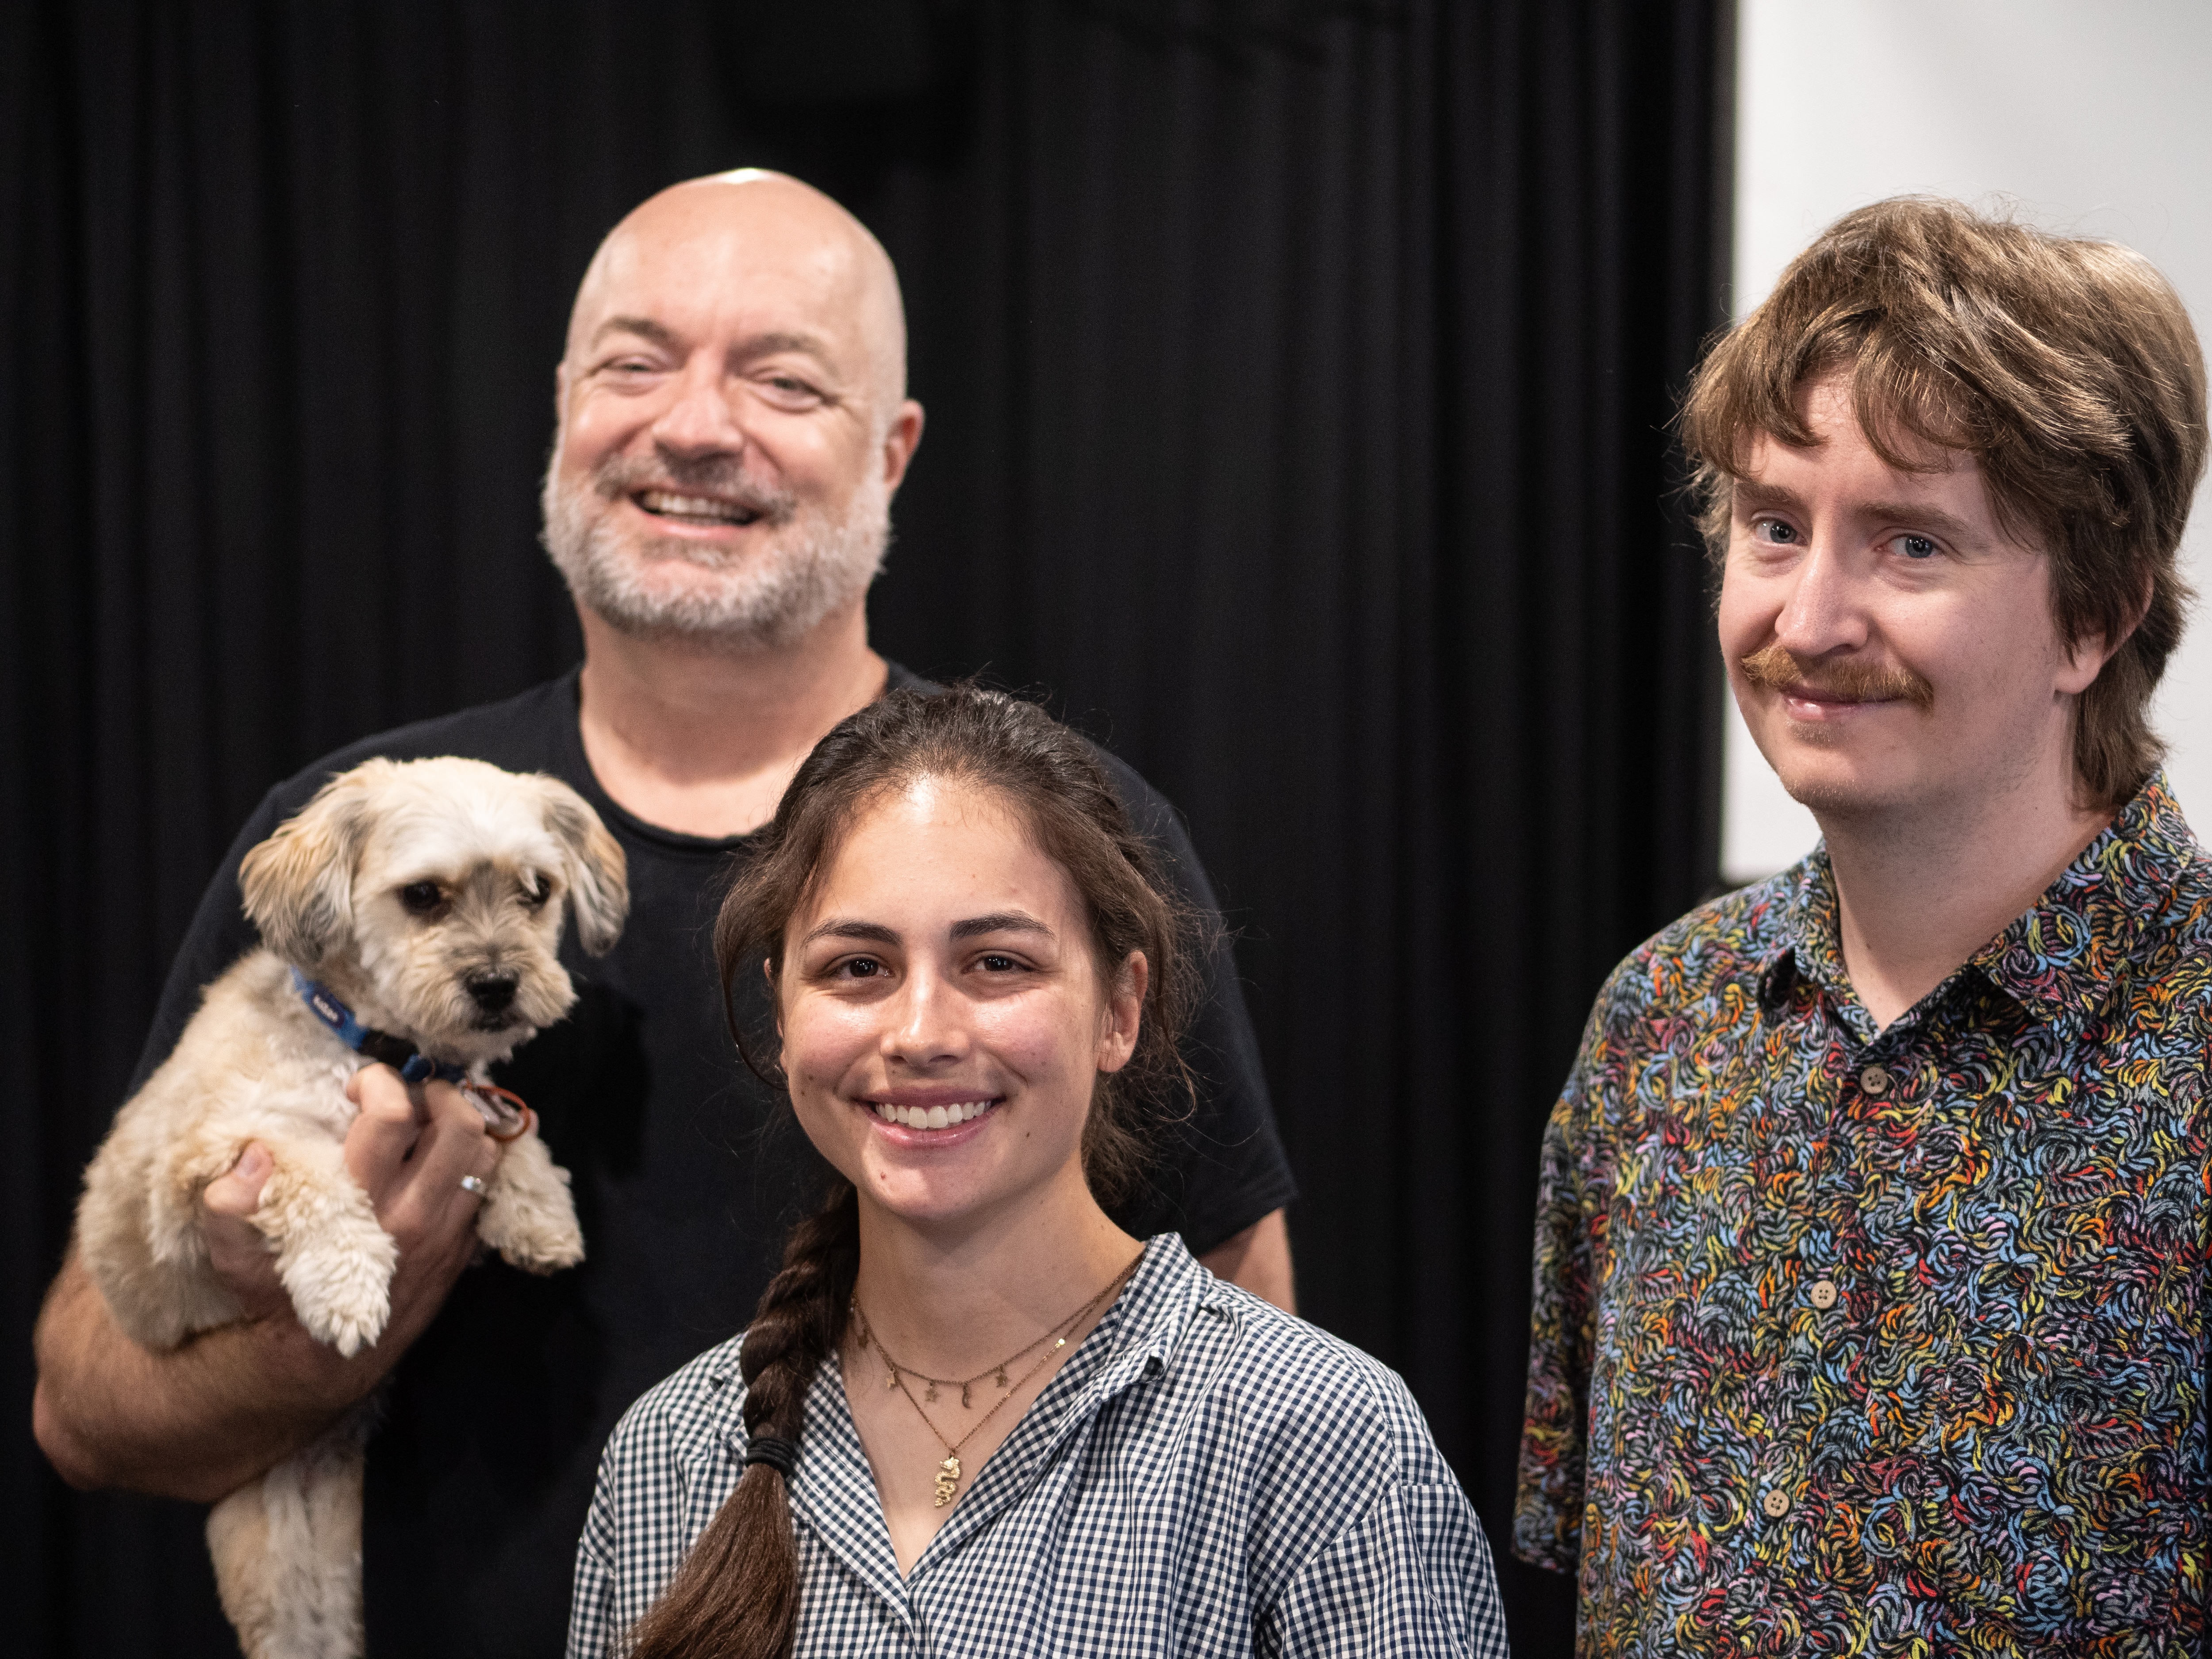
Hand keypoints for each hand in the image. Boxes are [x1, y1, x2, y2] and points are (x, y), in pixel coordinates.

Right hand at [200, 1065, 504, 1405]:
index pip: (393, 1117)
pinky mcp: (462, 1250)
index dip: (381, 1082)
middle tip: (413, 1095)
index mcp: (360, 1204)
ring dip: (464, 1126)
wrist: (323, 1361)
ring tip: (431, 1122)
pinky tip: (441, 1160)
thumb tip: (253, 1154)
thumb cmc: (276, 1295)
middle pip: (459, 1126)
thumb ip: (230, 1205)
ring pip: (485, 1154)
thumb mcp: (236, 1255)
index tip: (362, 1082)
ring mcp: (446, 1234)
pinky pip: (487, 1189)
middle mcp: (413, 1214)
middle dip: (439, 1094)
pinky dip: (473, 1163)